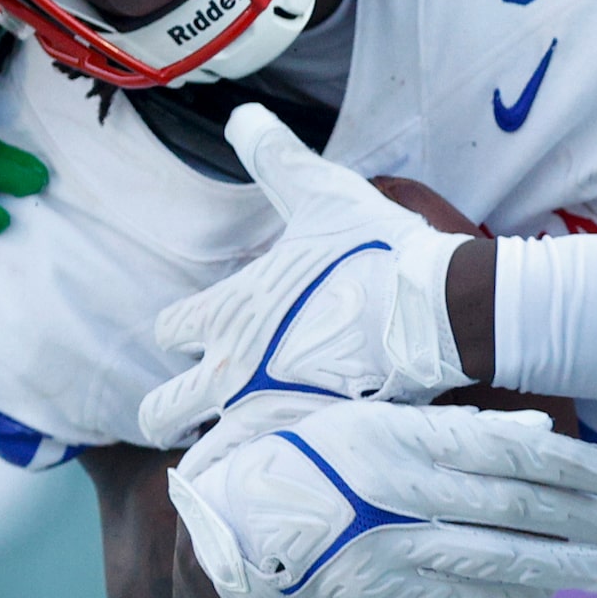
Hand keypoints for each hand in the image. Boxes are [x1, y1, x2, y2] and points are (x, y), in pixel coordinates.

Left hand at [142, 107, 473, 454]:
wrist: (437, 310)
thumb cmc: (377, 251)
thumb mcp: (321, 194)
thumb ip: (275, 159)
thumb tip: (241, 116)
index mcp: (225, 315)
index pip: (168, 332)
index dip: (184, 332)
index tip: (211, 332)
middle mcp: (229, 374)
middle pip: (159, 414)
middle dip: (173, 412)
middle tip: (208, 404)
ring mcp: (266, 418)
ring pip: (206, 462)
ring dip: (217, 454)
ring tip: (245, 444)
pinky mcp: (306, 446)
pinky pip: (263, 481)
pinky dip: (265, 481)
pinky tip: (285, 469)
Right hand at [165, 399, 596, 597]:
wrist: (233, 520)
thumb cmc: (307, 452)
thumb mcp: (374, 415)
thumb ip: (455, 422)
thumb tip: (534, 425)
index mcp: (403, 436)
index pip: (506, 447)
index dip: (567, 461)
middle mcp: (403, 489)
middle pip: (511, 503)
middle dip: (575, 515)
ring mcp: (392, 543)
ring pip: (492, 554)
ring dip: (554, 561)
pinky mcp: (381, 587)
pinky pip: (457, 594)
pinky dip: (506, 593)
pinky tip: (541, 592)